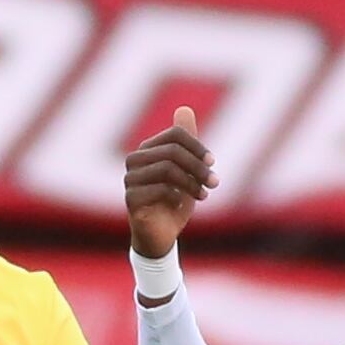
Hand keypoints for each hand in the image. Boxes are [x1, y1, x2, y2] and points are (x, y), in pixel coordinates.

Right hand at [123, 108, 216, 258]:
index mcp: (148, 149)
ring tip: (204, 195)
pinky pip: (159, 189)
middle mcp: (135, 160)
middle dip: (198, 166)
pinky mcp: (131, 199)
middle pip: (173, 151)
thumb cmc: (174, 200)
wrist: (161, 236)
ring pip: (167, 169)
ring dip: (191, 182)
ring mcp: (130, 180)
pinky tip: (180, 204)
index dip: (197, 146)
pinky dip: (177, 197)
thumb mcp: (187, 170)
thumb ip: (186, 142)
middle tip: (214, 182)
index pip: (175, 135)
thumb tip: (184, 109)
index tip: (213, 162)